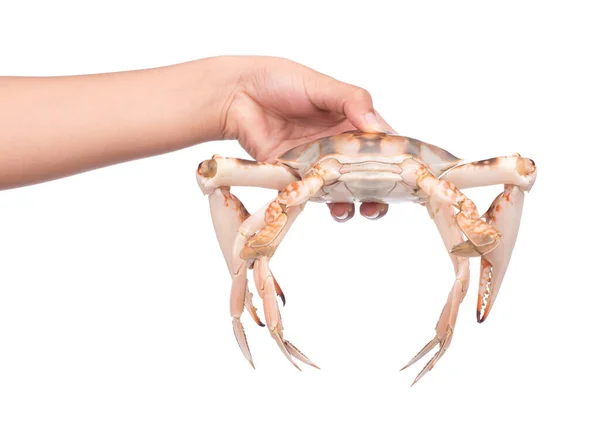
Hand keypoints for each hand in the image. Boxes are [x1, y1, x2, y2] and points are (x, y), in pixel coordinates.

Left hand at [218, 56, 393, 220]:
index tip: (410, 174)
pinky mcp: (295, 177)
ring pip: (343, 190)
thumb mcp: (322, 85)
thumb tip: (377, 128)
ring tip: (363, 208)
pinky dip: (326, 204)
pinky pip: (314, 196)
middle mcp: (337, 146)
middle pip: (366, 173)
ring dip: (357, 202)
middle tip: (384, 200)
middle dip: (380, 189)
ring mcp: (317, 164)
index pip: (381, 144)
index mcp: (350, 122)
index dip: (397, 159)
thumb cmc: (280, 82)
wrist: (237, 95)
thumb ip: (352, 102)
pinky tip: (334, 207)